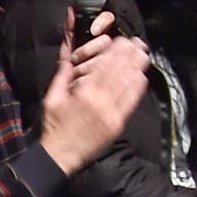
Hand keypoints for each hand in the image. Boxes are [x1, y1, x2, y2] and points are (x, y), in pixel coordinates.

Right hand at [36, 29, 151, 173]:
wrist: (61, 156)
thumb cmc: (55, 127)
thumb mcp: (52, 98)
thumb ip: (62, 76)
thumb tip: (69, 57)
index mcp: (84, 93)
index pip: (105, 64)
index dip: (116, 50)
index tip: (123, 40)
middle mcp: (101, 101)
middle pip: (121, 71)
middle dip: (131, 54)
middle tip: (138, 42)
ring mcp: (112, 113)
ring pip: (130, 84)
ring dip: (138, 67)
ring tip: (143, 54)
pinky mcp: (118, 124)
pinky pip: (132, 102)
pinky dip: (138, 88)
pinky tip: (141, 77)